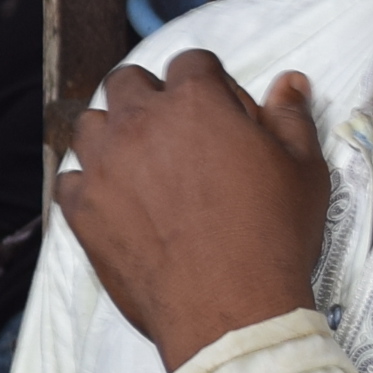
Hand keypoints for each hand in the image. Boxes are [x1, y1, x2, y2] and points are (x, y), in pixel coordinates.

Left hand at [54, 50, 329, 372]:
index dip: (209, 85)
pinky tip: (115, 205)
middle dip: (149, 98)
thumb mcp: (303, 170)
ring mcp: (104, 165)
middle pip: (127, 82)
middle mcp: (140, 123)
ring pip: (90, 125)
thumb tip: (289, 80)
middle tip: (177, 138)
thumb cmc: (274, 236)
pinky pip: (70, 180)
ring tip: (142, 168)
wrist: (233, 309)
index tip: (221, 116)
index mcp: (195, 102)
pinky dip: (88, 186)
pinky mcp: (82, 209)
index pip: (191, 62)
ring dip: (112, 136)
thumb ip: (290, 117)